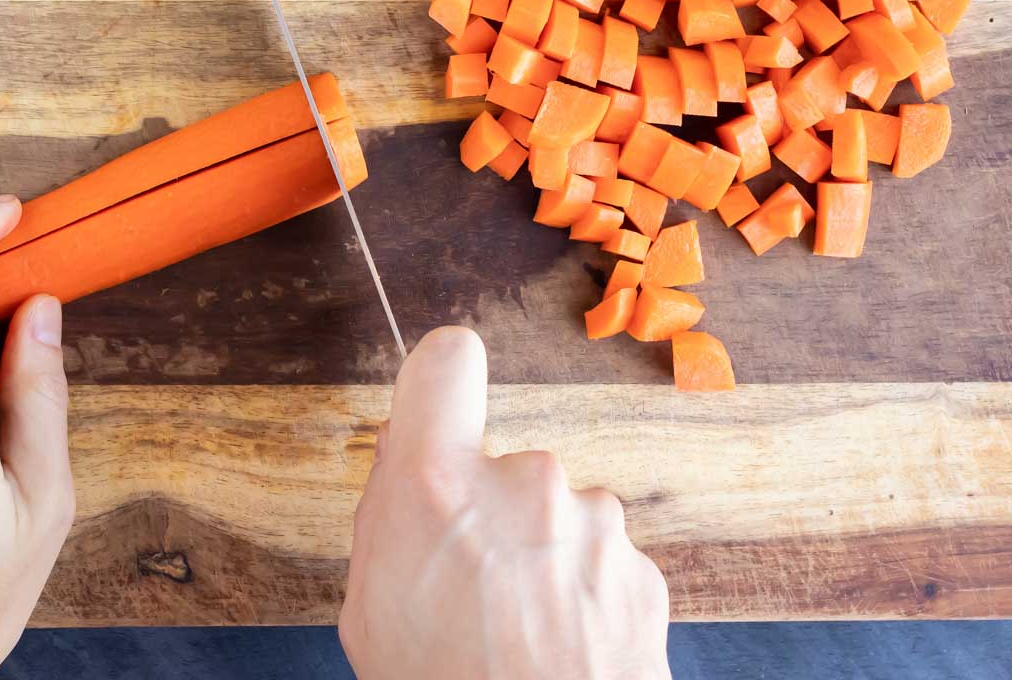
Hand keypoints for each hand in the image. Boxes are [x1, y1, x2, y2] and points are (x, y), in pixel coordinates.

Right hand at [340, 327, 669, 679]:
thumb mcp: (369, 609)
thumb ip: (392, 520)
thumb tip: (410, 472)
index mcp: (436, 485)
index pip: (446, 360)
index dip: (440, 379)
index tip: (439, 402)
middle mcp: (524, 483)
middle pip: (502, 465)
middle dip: (491, 516)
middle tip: (472, 593)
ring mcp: (595, 524)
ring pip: (558, 519)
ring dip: (543, 562)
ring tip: (519, 640)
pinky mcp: (643, 569)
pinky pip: (601, 563)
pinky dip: (585, 600)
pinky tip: (562, 655)